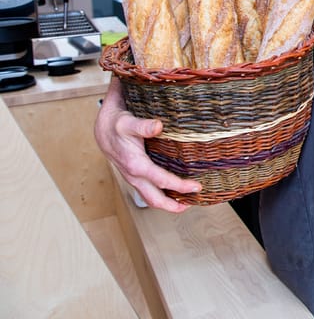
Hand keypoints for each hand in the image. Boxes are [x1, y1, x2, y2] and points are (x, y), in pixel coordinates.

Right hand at [94, 77, 201, 212]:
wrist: (103, 130)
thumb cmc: (117, 126)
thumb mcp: (129, 123)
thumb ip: (143, 126)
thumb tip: (158, 126)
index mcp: (135, 165)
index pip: (161, 181)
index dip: (180, 186)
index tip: (196, 187)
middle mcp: (134, 176)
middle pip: (155, 199)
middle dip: (174, 205)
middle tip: (194, 202)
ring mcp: (134, 179)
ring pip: (151, 198)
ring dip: (169, 204)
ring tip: (187, 202)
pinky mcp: (135, 177)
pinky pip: (149, 192)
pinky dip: (162, 196)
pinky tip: (174, 192)